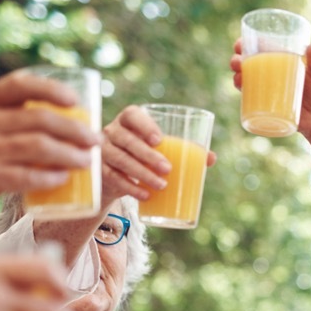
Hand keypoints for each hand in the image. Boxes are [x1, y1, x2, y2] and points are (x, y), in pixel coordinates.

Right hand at [0, 70, 100, 236]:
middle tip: (94, 140)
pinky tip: (63, 179)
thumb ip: (0, 124)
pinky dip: (50, 177)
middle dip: (75, 129)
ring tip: (87, 162)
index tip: (75, 100)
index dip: (51, 89)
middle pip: (39, 118)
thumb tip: (55, 124)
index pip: (17, 85)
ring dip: (70, 154)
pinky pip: (26, 175)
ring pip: (39, 146)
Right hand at [100, 105, 216, 203]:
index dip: (144, 125)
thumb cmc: (145, 156)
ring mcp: (103, 150)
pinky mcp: (99, 170)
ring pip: (120, 159)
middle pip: (127, 140)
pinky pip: (112, 177)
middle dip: (148, 156)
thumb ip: (184, 150)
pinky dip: (130, 187)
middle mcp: (112, 131)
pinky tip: (145, 196)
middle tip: (167, 169)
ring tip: (161, 185)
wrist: (116, 175)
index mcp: (129, 120)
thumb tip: (211, 157)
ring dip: (142, 174)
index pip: (132, 115)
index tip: (159, 140)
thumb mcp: (161, 150)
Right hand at [230, 40, 310, 174]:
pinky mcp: (269, 104)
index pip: (263, 48)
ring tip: (237, 77)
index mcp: (284, 60)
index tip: (239, 45)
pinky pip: (251, 96)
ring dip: (237, 75)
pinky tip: (239, 87)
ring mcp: (271, 89)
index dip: (248, 44)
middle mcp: (274, 73)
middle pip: (251, 63)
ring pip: (248, 78)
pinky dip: (242, 90)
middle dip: (238, 60)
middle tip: (236, 63)